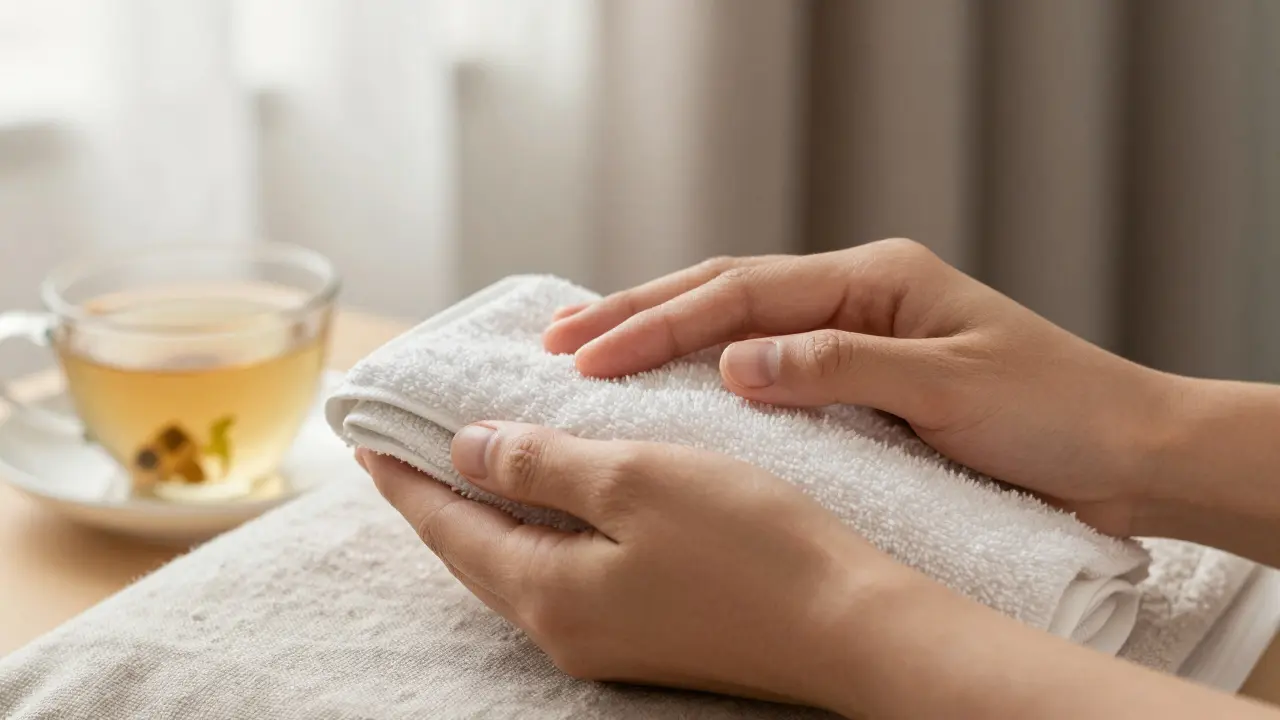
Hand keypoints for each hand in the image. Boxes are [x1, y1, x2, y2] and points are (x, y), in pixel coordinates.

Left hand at [360, 422, 906, 712]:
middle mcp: (563, 629)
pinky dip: (539, 534)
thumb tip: (468, 450)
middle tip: (403, 453)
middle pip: (474, 555)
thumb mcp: (633, 480)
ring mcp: (607, 641)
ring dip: (487, 517)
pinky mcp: (647, 635)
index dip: (406, 480)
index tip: (365, 440)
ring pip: (518, 567)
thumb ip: (540, 466)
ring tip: (467, 468)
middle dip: (435, 500)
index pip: (447, 528)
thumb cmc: (749, 545)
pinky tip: (552, 506)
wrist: (850, 627)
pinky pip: (564, 576)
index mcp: (547, 591)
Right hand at [544, 239, 1176, 537]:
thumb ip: (840, 368)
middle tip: (554, 342)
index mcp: (876, 279)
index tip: (587, 355)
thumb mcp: (951, 388)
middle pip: (724, 290)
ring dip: (660, 334)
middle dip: (636, 315)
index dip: (659, 323)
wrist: (1128, 452)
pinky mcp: (860, 376)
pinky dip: (706, 369)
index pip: (742, 292)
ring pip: (736, 321)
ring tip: (584, 348)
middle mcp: (857, 294)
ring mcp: (856, 331)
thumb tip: (735, 362)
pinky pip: (765, 363)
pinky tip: (667, 383)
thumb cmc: (1057, 413)